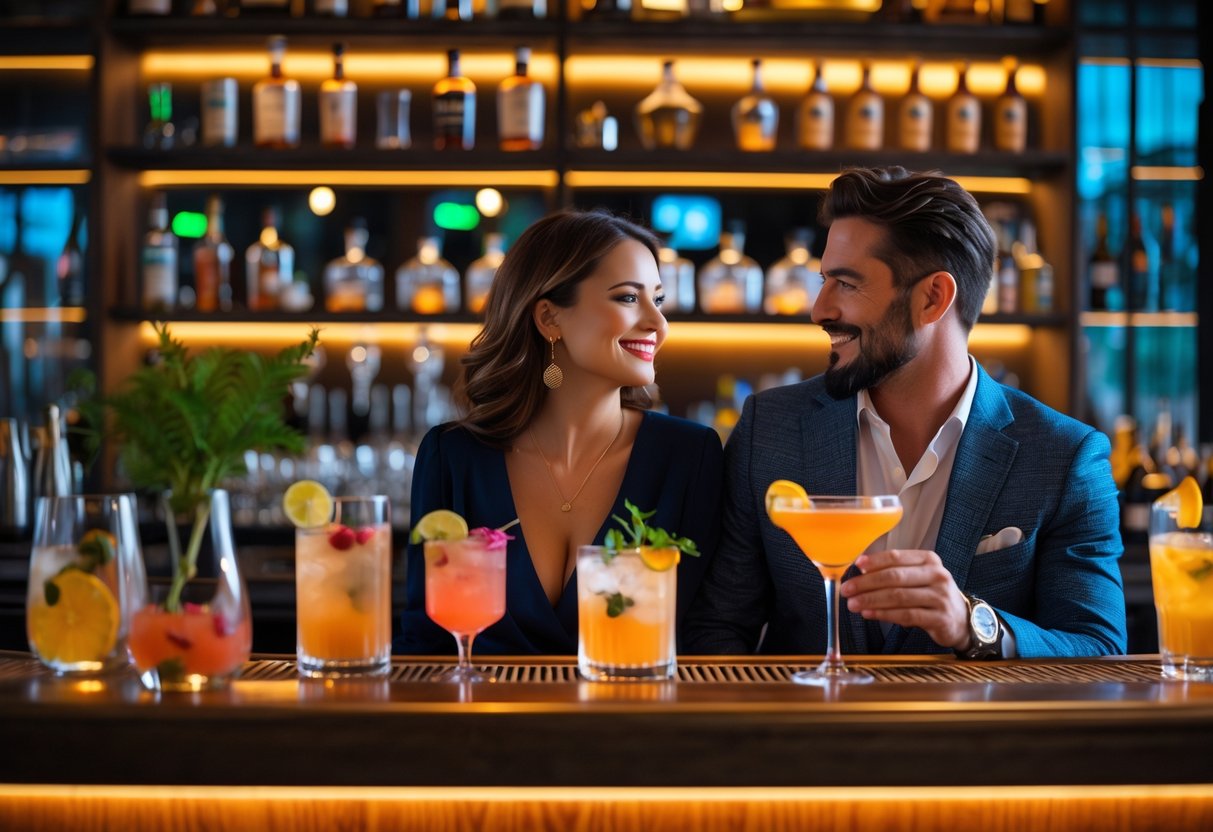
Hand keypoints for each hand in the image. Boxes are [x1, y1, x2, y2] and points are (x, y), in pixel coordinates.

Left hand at [840, 549, 969, 649]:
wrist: (961, 619)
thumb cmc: (931, 595)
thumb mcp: (918, 577)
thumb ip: (895, 572)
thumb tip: (861, 569)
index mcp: (929, 560)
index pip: (897, 557)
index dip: (874, 561)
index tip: (856, 566)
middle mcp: (937, 575)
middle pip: (895, 577)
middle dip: (867, 583)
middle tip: (847, 589)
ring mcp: (940, 597)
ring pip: (899, 597)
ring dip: (872, 600)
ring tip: (853, 603)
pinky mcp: (940, 618)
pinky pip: (907, 615)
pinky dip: (884, 614)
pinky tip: (869, 614)